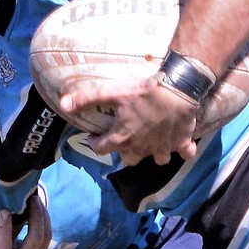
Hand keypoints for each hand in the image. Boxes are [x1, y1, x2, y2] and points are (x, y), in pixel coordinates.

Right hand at [0, 198, 51, 248]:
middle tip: (31, 197)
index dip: (4, 228)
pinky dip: (45, 225)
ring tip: (37, 200)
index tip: (4, 210)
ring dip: (43, 217)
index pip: (4, 247)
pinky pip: (46, 242)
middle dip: (36, 216)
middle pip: (35, 240)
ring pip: (44, 239)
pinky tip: (40, 212)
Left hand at [61, 73, 198, 164]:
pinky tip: (180, 142)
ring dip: (153, 152)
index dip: (95, 142)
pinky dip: (183, 150)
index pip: (102, 149)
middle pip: (130, 159)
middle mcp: (142, 148)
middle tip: (125, 136)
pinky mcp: (182, 142)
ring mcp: (163, 148)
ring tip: (152, 140)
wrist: (177, 89)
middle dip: (125, 150)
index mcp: (122, 138)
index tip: (95, 136)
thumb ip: (86, 99)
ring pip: (157, 159)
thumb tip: (63, 103)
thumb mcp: (111, 92)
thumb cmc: (143, 92)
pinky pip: (185, 153)